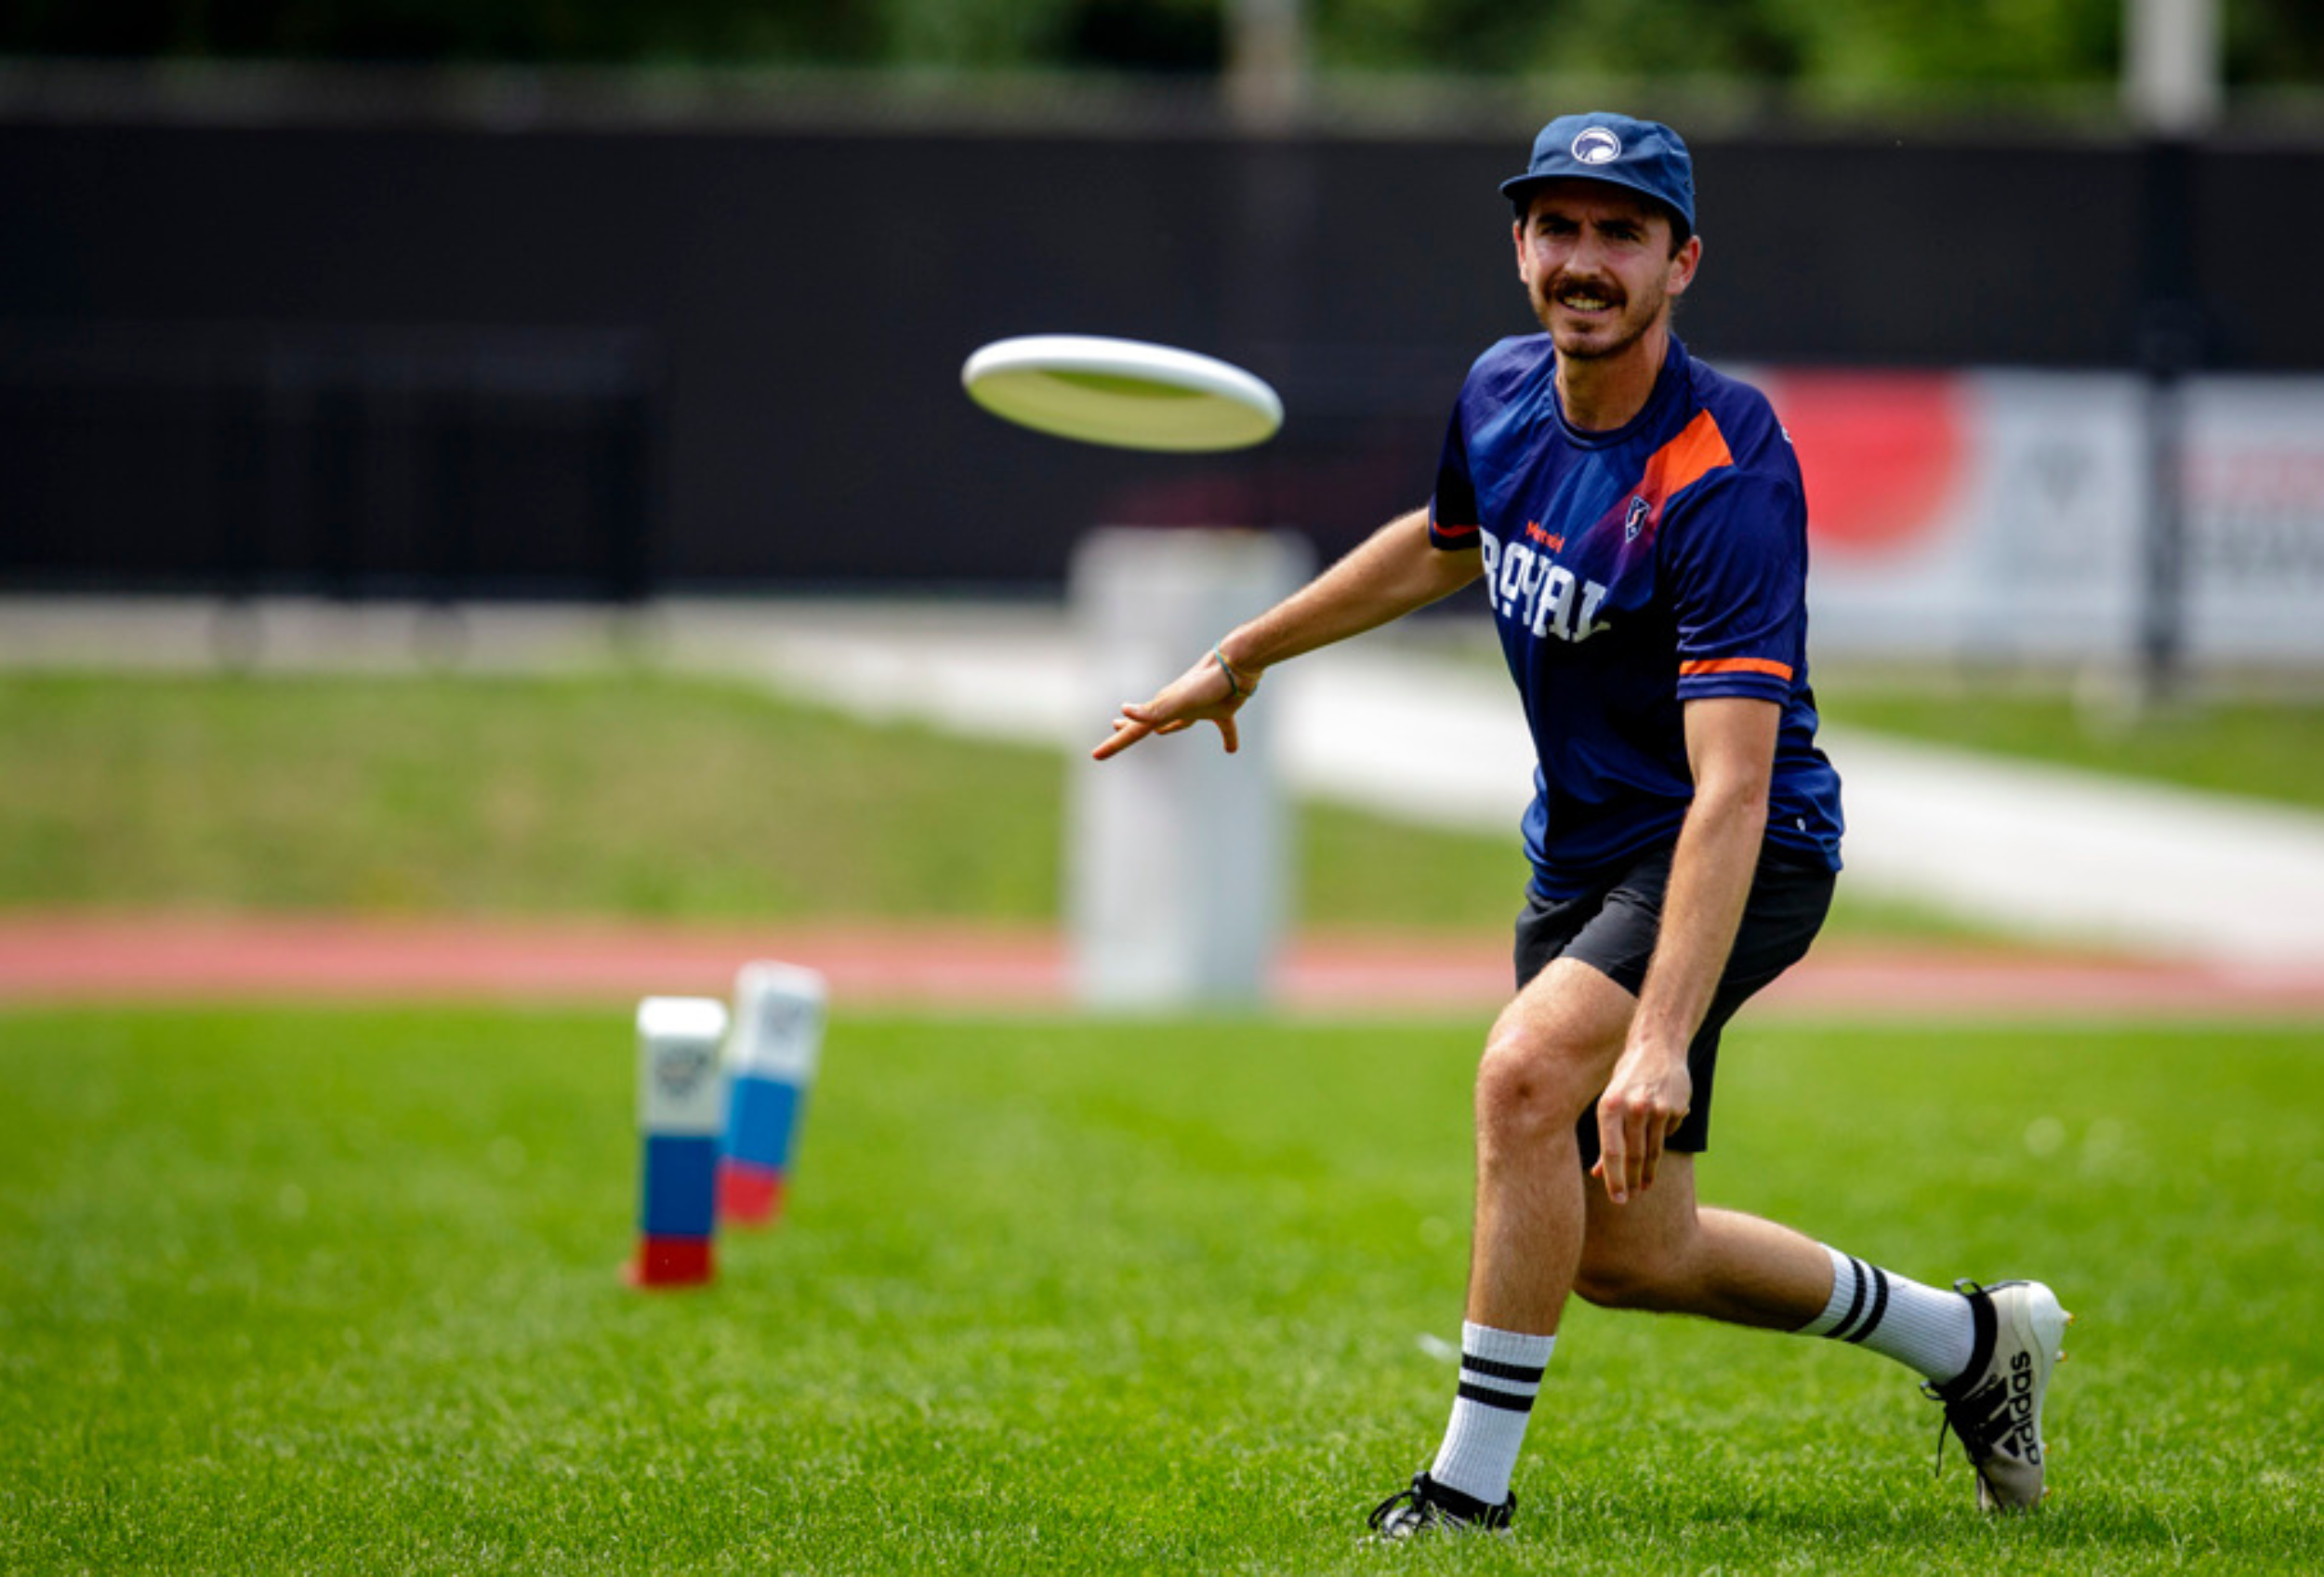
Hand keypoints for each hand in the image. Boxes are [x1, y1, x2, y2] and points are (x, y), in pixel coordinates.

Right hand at [1091, 650, 1257, 760]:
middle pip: (1150, 724)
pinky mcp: (1222, 710)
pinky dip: (1228, 738)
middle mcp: (1177, 708)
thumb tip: (1124, 710)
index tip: (1095, 755)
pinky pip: (1224, 728)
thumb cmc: (1205, 683)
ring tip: (1160, 733)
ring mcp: (1198, 709)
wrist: (1235, 665)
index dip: (1115, 744)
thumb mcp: (1177, 701)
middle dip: (1132, 730)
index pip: (1134, 731)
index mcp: (1163, 710)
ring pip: (1179, 723)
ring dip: (1169, 730)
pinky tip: (1231, 749)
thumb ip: (1153, 710)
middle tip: (1115, 729)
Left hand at [1591, 1041, 1690, 1204]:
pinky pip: (1668, 1134)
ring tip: (1643, 1186)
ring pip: (1653, 1150)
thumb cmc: (1625, 1078)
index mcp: (1609, 1106)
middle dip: (1631, 1181)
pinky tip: (1658, 1133)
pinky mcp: (1677, 1108)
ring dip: (1648, 1172)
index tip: (1618, 1199)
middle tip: (1630, 1198)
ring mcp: (1658, 1108)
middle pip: (1634, 1156)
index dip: (1614, 1179)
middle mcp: (1634, 1107)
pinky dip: (1662, 1139)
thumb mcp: (1609, 1102)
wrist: (1658, 1045)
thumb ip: (1606, 1138)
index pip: (1612, 1152)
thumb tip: (1597, 1173)